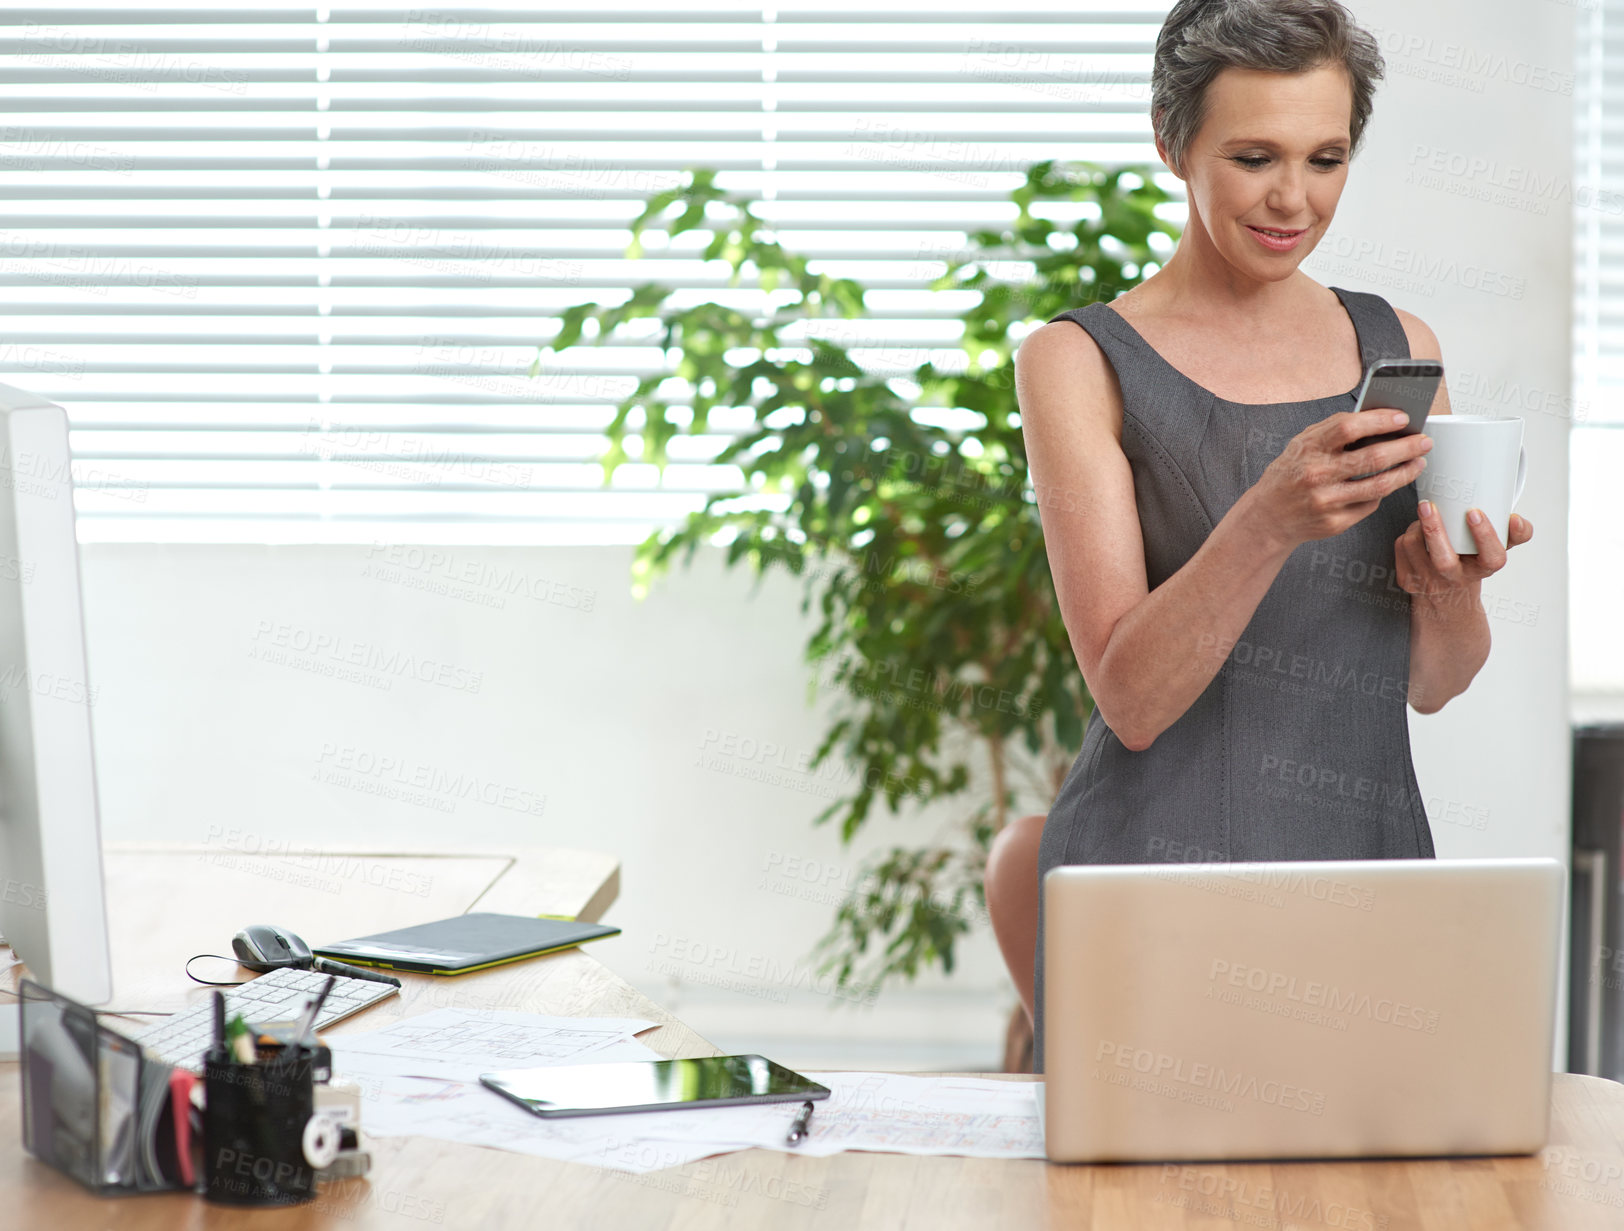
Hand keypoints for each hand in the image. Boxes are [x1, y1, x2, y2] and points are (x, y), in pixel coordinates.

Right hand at [1246, 410, 1432, 550]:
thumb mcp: (1301, 445)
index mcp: (1308, 450)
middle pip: (1372, 458)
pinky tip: (1387, 483)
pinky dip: (1381, 493)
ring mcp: (1326, 502)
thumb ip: (1333, 430)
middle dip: (1405, 447)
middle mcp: (1316, 476)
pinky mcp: (1334, 523)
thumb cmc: (1289, 475)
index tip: (1402, 417)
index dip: (1379, 420)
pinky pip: (1369, 505)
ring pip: (1379, 486)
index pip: (1348, 428)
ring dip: (1405, 472)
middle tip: (1423, 441)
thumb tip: (1376, 418)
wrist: (1267, 517)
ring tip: (1418, 463)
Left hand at [1394, 503, 1532, 609]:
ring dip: (1416, 526)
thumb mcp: (1498, 549)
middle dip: (1434, 531)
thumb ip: (1516, 533)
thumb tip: (1515, 519)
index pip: (1492, 558)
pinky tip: (1417, 532)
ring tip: (1426, 515)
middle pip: (1443, 561)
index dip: (1485, 536)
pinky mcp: (1408, 581)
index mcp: (1483, 569)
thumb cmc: (1474, 561)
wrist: (1448, 594)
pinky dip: (1407, 534)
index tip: (1475, 512)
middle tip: (1427, 505)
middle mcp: (1456, 580)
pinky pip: (1401, 548)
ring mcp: (1428, 583)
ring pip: (1414, 547)